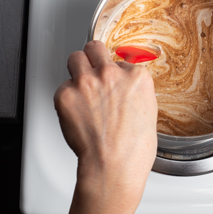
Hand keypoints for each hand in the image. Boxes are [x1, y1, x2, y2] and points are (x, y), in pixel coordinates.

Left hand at [54, 40, 157, 213]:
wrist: (114, 165)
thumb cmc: (134, 149)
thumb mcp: (149, 112)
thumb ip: (134, 91)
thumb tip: (125, 88)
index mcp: (136, 77)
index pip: (121, 60)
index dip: (115, 72)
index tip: (112, 81)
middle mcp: (112, 73)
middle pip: (95, 48)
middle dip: (93, 58)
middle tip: (92, 71)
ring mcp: (87, 81)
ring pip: (75, 58)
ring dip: (77, 70)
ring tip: (81, 88)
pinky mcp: (66, 94)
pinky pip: (63, 86)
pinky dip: (67, 98)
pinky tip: (76, 113)